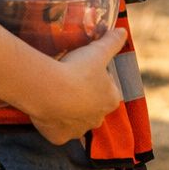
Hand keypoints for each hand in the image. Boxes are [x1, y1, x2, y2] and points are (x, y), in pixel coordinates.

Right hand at [28, 28, 126, 144]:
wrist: (49, 89)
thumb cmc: (78, 70)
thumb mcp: (98, 50)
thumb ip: (112, 41)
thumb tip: (122, 32)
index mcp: (111, 100)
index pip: (107, 89)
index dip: (95, 78)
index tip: (82, 69)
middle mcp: (98, 119)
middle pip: (92, 106)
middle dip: (82, 96)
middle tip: (68, 80)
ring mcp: (77, 130)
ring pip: (75, 120)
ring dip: (68, 110)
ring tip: (55, 93)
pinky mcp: (59, 138)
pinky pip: (57, 130)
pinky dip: (52, 122)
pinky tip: (46, 107)